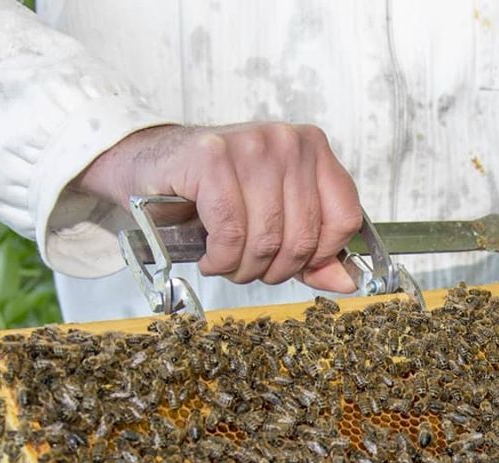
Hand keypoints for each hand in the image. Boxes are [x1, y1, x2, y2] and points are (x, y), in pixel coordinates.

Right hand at [74, 122, 361, 290]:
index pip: (345, 218)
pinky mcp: (212, 156)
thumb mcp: (275, 221)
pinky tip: (210, 257)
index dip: (323, 255)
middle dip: (276, 269)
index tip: (296, 264)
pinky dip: (220, 258)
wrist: (151, 165)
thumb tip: (347, 284)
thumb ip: (314, 252)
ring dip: (244, 268)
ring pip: (267, 238)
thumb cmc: (217, 193)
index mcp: (313, 149)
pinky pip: (231, 231)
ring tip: (228, 264)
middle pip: (303, 235)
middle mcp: (287, 141)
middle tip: (250, 270)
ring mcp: (251, 144)